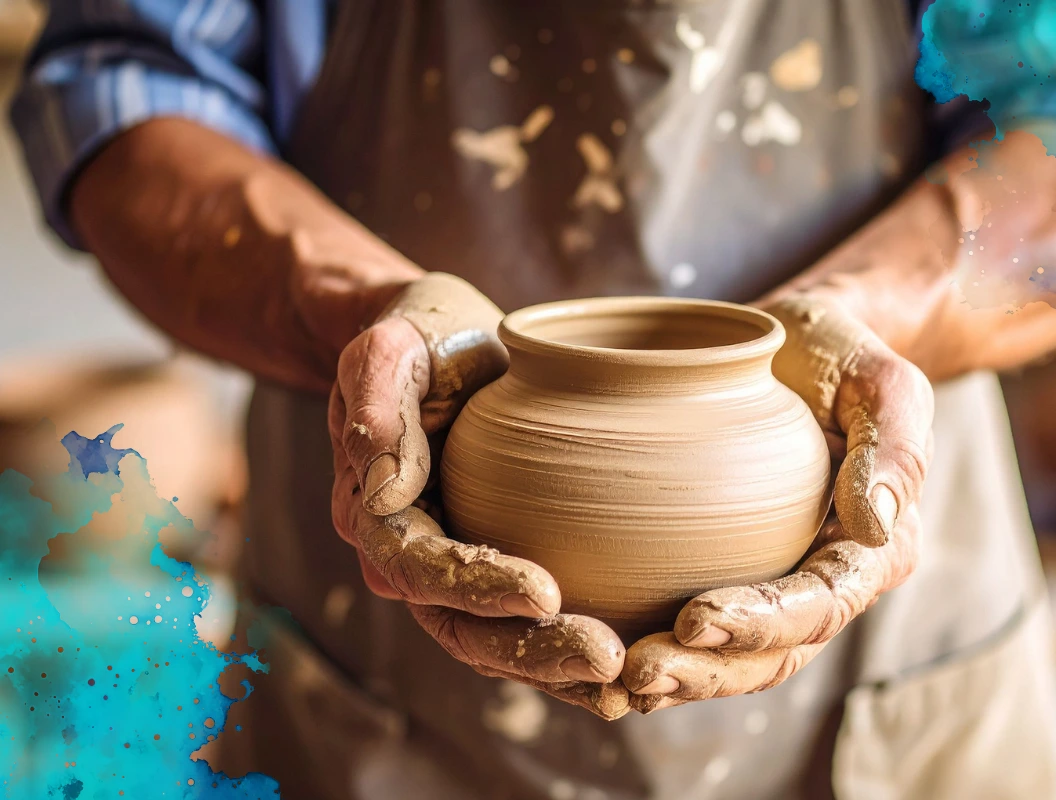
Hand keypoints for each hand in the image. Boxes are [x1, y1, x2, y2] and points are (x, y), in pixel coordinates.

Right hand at [328, 273, 631, 718]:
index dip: (477, 585)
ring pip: (495, 639)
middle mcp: (408, 557)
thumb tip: (383, 489)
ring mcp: (453, 570)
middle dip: (530, 651)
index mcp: (377, 509)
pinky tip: (628, 670)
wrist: (448, 340)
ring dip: (557, 668)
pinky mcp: (498, 566)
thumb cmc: (425, 332)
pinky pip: (525, 624)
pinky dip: (567, 653)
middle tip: (607, 658)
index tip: (546, 592)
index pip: (420, 566)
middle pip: (460, 624)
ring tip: (628, 679)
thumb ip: (376, 396)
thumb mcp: (395, 341)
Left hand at [622, 296, 932, 709]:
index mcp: (875, 551)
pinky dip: (658, 646)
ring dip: (679, 675)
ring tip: (614, 680)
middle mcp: (827, 583)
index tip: (693, 617)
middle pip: (772, 653)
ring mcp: (776, 583)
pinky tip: (604, 654)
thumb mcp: (883, 381)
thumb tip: (874, 527)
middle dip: (707, 670)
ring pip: (733, 657)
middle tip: (637, 671)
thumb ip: (895, 447)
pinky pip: (699, 627)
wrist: (799, 345)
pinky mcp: (729, 571)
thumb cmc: (842, 354)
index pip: (819, 605)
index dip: (759, 622)